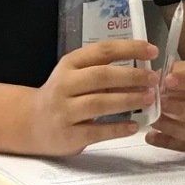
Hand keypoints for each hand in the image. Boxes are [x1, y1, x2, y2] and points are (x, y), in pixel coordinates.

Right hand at [25, 39, 157, 156]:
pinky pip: (96, 131)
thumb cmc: (63, 95)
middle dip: (131, 76)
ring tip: (149, 99)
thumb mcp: (76, 76)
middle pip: (101, 76)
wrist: (31, 122)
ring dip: (128, 100)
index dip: (129, 49)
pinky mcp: (67, 135)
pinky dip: (117, 129)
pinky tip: (134, 126)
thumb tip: (144, 70)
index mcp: (70, 64)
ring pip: (99, 103)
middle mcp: (64, 84)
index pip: (102, 51)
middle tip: (154, 79)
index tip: (152, 51)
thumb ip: (103, 72)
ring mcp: (64, 111)